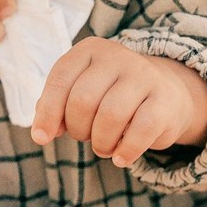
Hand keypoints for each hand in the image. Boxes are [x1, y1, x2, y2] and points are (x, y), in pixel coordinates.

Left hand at [30, 37, 206, 167]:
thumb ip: (56, 106)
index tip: (42, 138)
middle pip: (83, 100)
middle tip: (85, 136)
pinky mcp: (164, 100)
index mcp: (90, 49)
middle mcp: (118, 56)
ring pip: (111, 116)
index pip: (61, 79)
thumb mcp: (80, 91)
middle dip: (78, 129)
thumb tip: (42, 132)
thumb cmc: (110, 95)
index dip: (48, 112)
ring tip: (104, 146)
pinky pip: (140, 131)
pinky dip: (126, 151)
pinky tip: (121, 157)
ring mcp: (144, 75)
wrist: (164, 93)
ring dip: (101, 142)